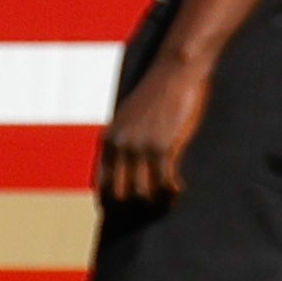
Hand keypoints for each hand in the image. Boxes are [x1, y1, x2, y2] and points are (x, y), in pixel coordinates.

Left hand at [102, 41, 214, 204]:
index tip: (124, 211)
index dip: (111, 204)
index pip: (101, 185)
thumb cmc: (156, 91)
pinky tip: (180, 189)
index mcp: (108, 140)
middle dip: (135, 206)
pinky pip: (165, 182)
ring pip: (143, 193)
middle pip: (120, 195)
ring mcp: (141, 148)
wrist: (175, 69)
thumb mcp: (128, 116)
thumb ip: (122, 139)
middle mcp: (120, 147)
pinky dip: (172, 191)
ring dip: (157, 202)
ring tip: (168, 199)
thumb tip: (125, 163)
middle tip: (151, 206)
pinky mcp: (164, 147)